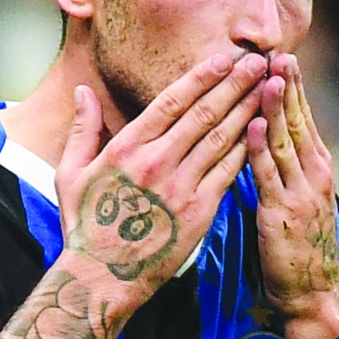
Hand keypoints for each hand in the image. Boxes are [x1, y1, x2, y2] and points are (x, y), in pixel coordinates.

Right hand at [56, 52, 266, 301]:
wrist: (102, 279)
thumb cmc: (85, 226)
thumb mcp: (71, 174)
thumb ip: (83, 130)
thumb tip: (82, 91)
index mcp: (127, 148)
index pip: (171, 101)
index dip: (201, 77)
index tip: (224, 59)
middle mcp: (157, 162)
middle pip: (204, 114)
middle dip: (235, 85)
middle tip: (259, 62)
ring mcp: (181, 187)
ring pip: (222, 139)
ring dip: (247, 110)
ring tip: (267, 88)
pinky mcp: (199, 212)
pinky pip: (229, 172)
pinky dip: (247, 148)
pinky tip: (263, 131)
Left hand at [246, 53, 338, 318]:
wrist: (311, 293)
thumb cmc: (296, 247)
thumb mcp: (296, 198)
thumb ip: (283, 167)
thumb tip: (261, 136)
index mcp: (316, 167)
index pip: (302, 117)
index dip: (291, 88)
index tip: (280, 58)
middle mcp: (314, 173)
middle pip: (297, 121)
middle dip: (286, 87)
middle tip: (276, 54)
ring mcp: (300, 192)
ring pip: (284, 141)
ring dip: (273, 108)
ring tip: (265, 77)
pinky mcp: (282, 212)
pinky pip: (267, 175)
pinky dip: (258, 148)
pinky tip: (248, 126)